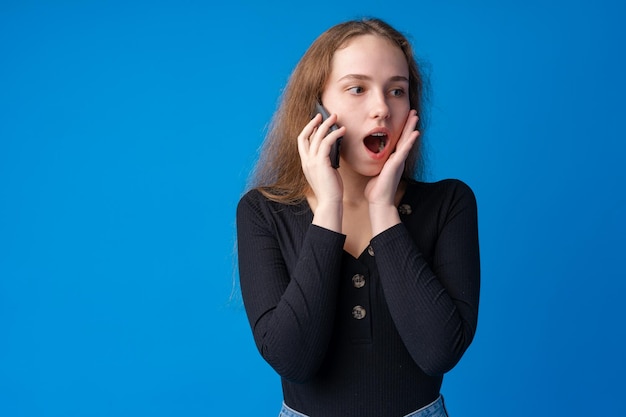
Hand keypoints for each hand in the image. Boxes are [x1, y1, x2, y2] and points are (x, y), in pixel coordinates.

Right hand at [297, 113, 345, 230]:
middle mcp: (306, 161)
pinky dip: (335, 134)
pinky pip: (327, 142)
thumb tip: (332, 150)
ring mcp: (312, 161)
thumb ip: (325, 161)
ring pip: (317, 136)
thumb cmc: (331, 190)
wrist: (330, 202)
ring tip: (336, 118)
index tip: (317, 122)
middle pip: (305, 135)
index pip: (302, 141)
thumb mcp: (326, 172)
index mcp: (306, 163)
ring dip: (326, 125)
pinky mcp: (321, 162)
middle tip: (324, 115)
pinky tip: (342, 131)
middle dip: (314, 123)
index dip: (308, 129)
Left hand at [366, 110, 419, 232]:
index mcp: (392, 159)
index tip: (405, 118)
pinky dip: (410, 142)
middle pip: (405, 138)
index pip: (398, 141)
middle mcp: (397, 159)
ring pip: (407, 141)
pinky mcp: (397, 165)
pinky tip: (415, 133)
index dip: (402, 129)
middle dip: (409, 124)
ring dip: (411, 128)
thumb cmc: (376, 189)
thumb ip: (376, 164)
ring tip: (416, 116)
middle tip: (413, 112)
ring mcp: (398, 161)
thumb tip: (370, 159)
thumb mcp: (375, 172)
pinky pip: (404, 151)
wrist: (379, 201)